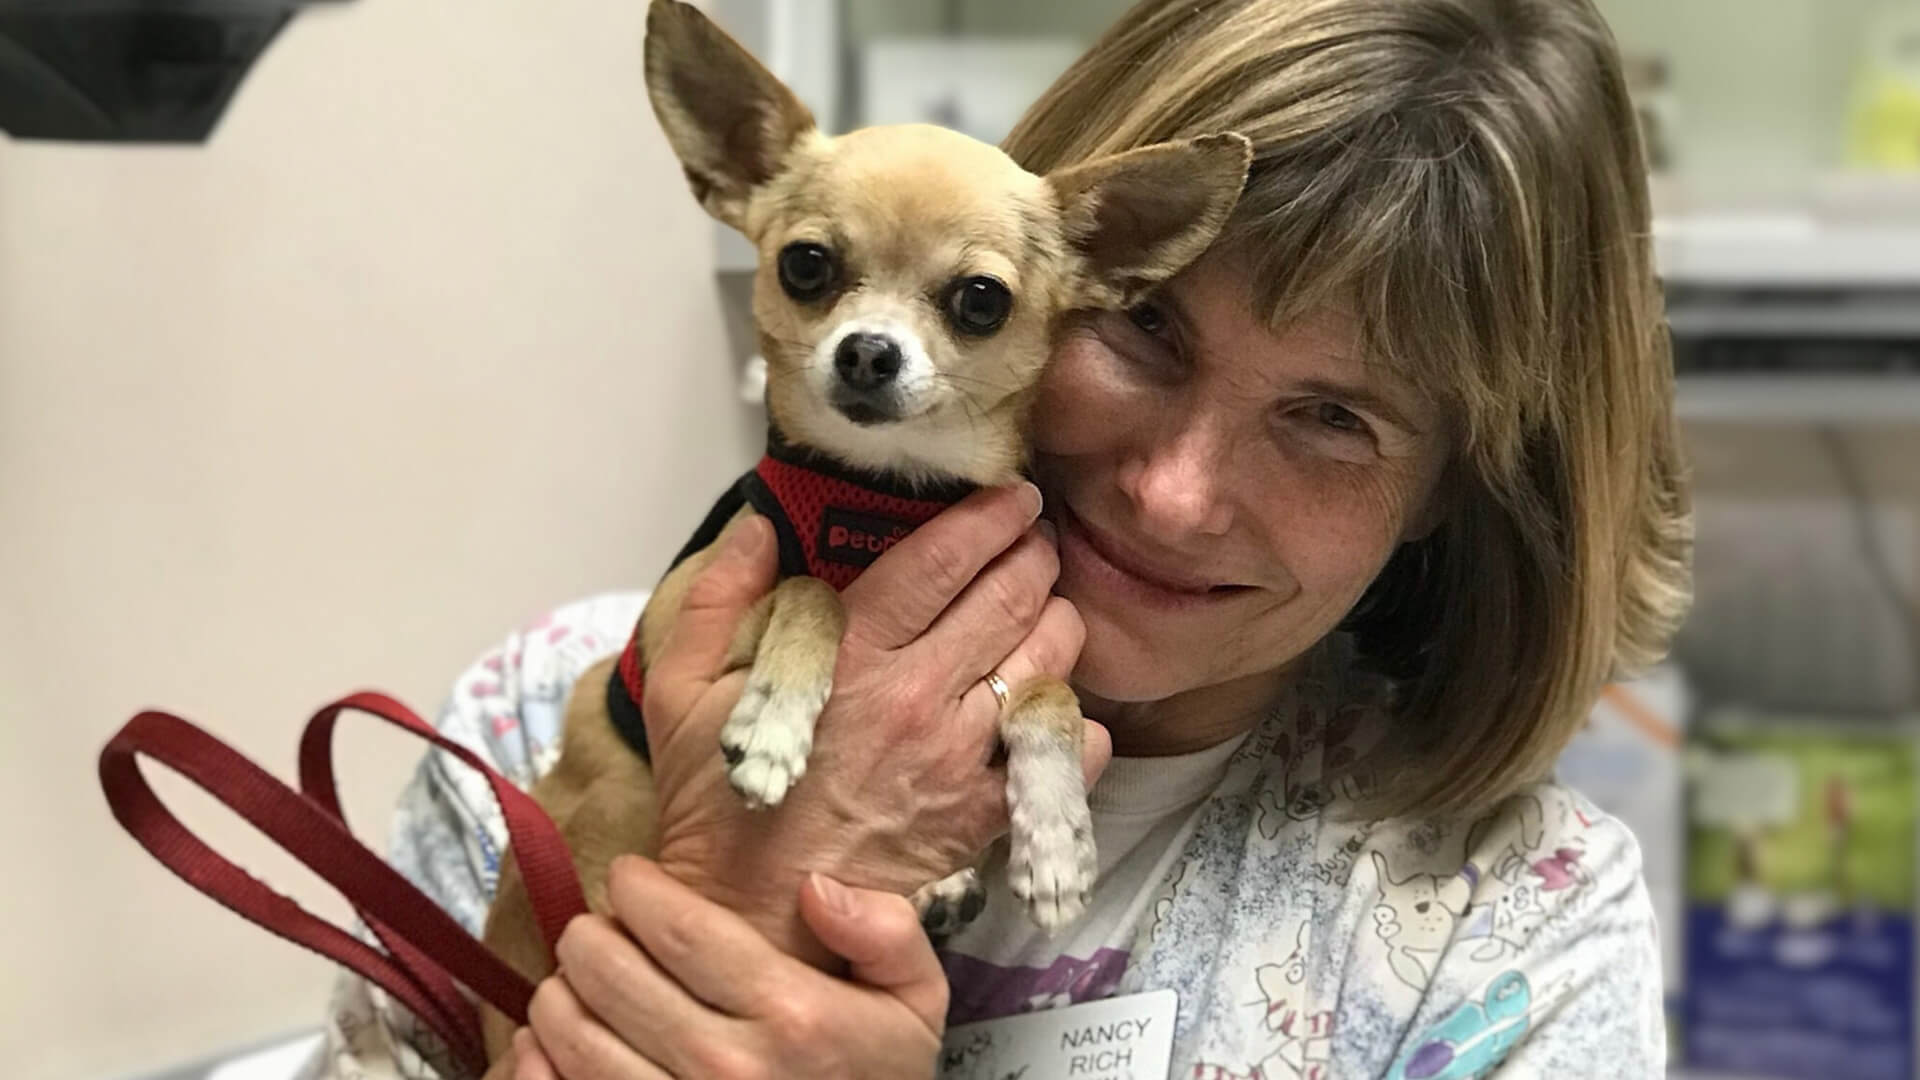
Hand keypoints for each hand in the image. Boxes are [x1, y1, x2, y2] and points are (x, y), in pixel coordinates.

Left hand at [512, 857, 946, 1079]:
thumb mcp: (916, 1002)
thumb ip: (887, 932)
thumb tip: (815, 888)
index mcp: (790, 1012)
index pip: (676, 925)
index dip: (635, 887)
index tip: (630, 878)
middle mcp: (725, 1065)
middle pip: (607, 969)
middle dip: (589, 933)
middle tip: (599, 929)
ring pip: (568, 1031)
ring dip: (558, 992)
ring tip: (577, 981)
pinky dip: (532, 1062)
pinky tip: (546, 1043)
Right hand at [640, 483, 1110, 962]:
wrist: (753, 917)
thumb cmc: (718, 802)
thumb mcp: (679, 689)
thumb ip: (718, 596)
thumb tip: (756, 525)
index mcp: (849, 657)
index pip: (942, 560)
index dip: (988, 517)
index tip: (1011, 497)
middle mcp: (916, 698)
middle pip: (1012, 597)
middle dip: (1035, 554)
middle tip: (1035, 541)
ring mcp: (959, 758)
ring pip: (1048, 660)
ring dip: (1056, 621)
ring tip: (1043, 609)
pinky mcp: (984, 813)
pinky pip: (1064, 749)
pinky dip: (1073, 719)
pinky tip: (1050, 701)